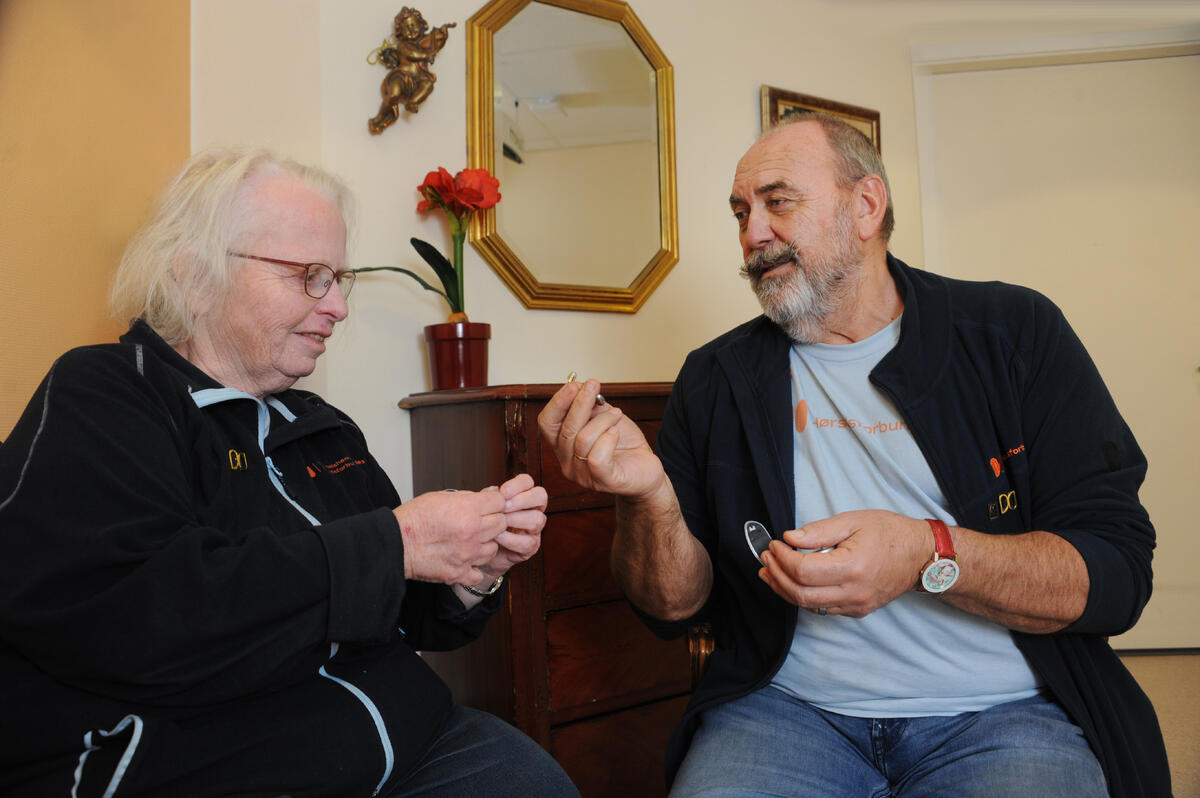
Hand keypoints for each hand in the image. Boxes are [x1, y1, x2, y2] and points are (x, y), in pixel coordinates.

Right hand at [393, 486, 508, 585]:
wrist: (394, 544)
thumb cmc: (413, 519)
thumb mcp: (440, 497)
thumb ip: (467, 497)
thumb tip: (489, 494)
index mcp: (467, 510)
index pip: (499, 502)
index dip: (493, 502)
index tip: (487, 505)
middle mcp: (472, 532)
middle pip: (501, 523)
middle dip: (492, 520)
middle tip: (478, 521)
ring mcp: (467, 555)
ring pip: (493, 547)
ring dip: (485, 543)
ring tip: (469, 540)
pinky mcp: (459, 573)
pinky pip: (479, 571)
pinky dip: (474, 566)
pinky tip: (464, 559)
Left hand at [473, 474, 547, 582]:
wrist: (479, 551)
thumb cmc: (483, 525)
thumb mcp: (483, 508)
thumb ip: (489, 498)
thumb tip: (494, 490)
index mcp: (522, 496)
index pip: (528, 482)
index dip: (517, 485)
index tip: (502, 493)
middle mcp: (533, 510)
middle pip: (541, 496)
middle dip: (522, 500)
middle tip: (504, 507)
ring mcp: (534, 529)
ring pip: (537, 519)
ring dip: (516, 519)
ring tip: (499, 523)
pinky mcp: (531, 547)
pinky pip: (527, 542)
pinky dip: (510, 539)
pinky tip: (497, 537)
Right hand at [537, 379, 668, 499]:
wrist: (646, 469)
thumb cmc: (624, 445)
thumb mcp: (604, 419)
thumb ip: (591, 406)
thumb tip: (580, 387)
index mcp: (563, 445)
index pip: (547, 423)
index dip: (557, 403)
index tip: (573, 385)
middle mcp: (568, 462)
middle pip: (565, 430)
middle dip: (580, 404)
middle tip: (594, 386)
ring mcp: (583, 475)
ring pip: (583, 439)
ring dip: (603, 420)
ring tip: (616, 414)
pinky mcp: (603, 481)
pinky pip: (597, 457)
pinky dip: (608, 439)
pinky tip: (616, 433)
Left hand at [758, 510, 928, 616]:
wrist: (920, 556)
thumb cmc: (890, 533)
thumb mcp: (853, 521)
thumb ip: (819, 531)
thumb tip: (789, 538)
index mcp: (854, 567)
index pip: (804, 571)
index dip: (782, 558)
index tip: (774, 544)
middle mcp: (855, 592)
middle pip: (801, 594)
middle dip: (776, 575)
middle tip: (766, 557)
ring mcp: (856, 605)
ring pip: (808, 606)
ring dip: (784, 589)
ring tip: (769, 570)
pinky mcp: (856, 610)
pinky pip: (821, 608)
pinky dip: (802, 596)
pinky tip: (791, 581)